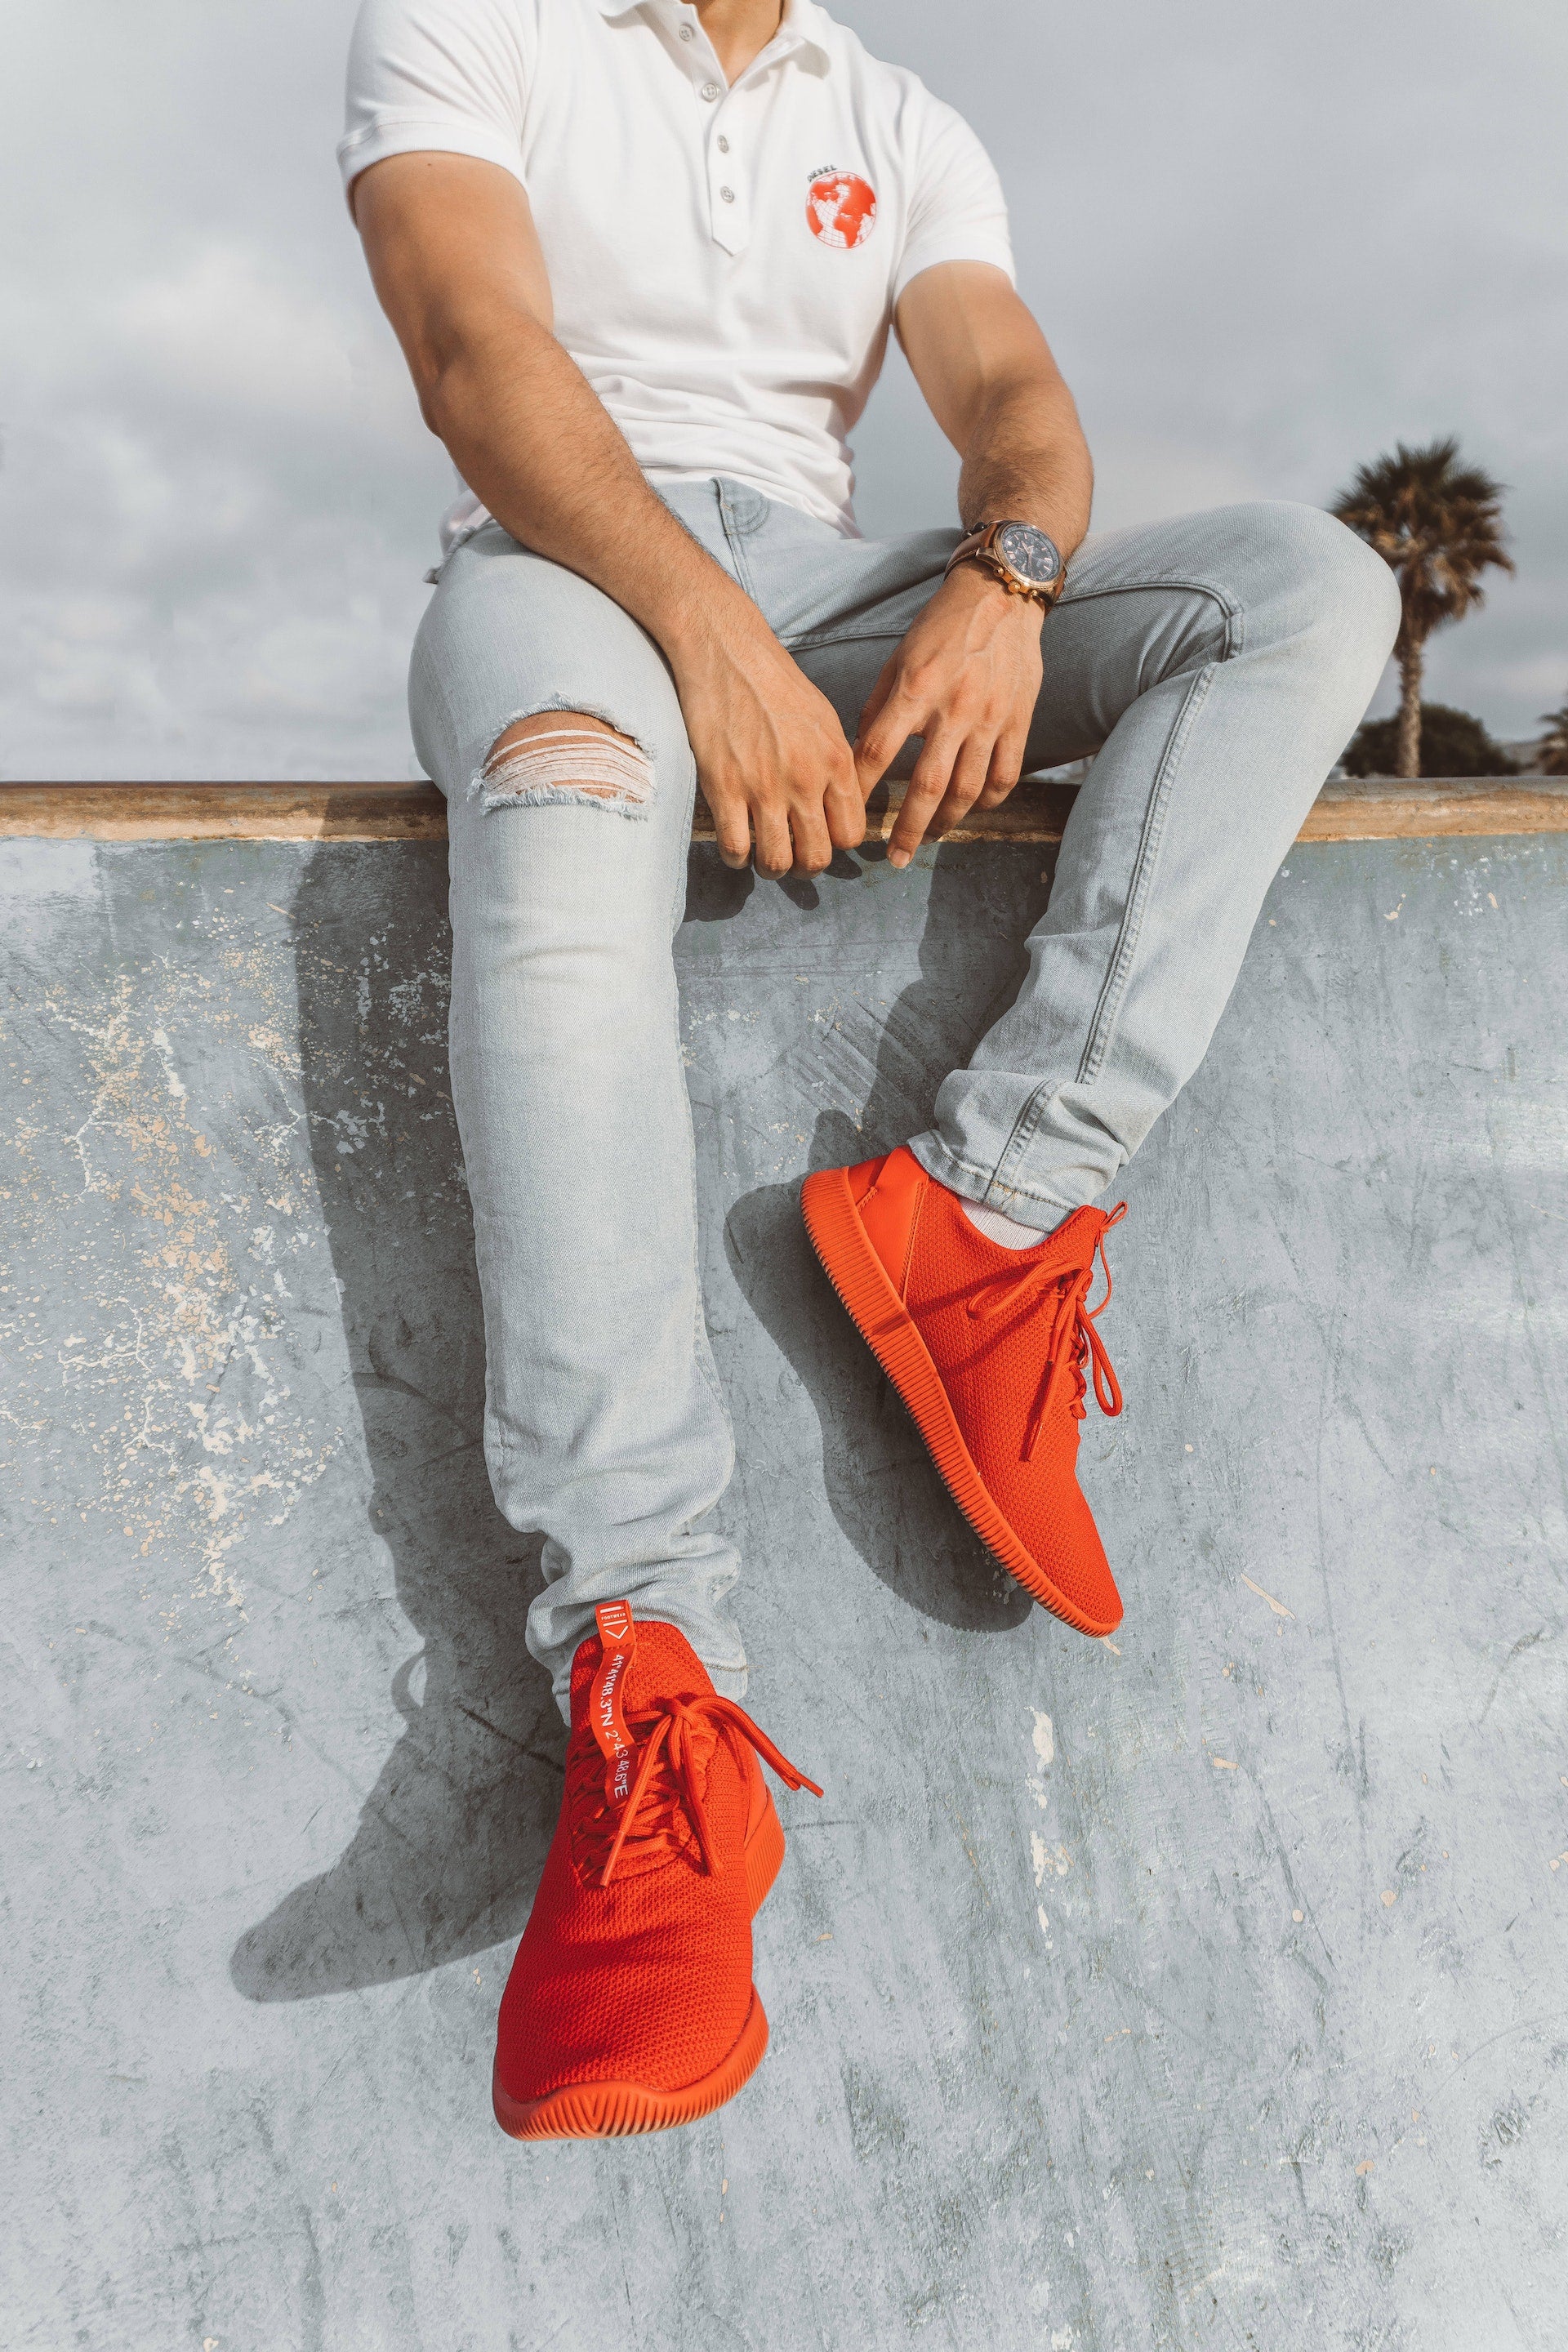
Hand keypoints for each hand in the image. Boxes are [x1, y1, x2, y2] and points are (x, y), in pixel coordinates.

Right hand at [673, 609, 864, 877]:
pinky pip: (736, 849)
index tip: (819, 838)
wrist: (727, 651)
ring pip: (777, 862)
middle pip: (817, 857)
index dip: (834, 844)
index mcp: (836, 762)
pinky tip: (736, 847)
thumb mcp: (824, 719)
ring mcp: (765, 787)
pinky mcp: (725, 787)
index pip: (850, 834)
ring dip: (770, 868)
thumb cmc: (775, 681)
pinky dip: (736, 858)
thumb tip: (841, 802)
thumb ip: (836, 763)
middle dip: (804, 866)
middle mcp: (806, 780)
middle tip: (790, 855)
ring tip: (762, 855)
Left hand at [853, 563, 1044, 867]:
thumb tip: (858, 754)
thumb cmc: (941, 627)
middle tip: (894, 860)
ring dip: (946, 823)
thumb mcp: (898, 658)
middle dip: (907, 830)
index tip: (850, 817)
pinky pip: (1004, 776)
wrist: (1001, 597)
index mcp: (915, 689)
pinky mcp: (1018, 721)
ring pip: (968, 790)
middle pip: (926, 786)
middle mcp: (954, 708)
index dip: (861, 789)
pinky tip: (971, 810)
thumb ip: (878, 706)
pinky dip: (988, 802)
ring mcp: (990, 719)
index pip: (878, 751)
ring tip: (930, 839)